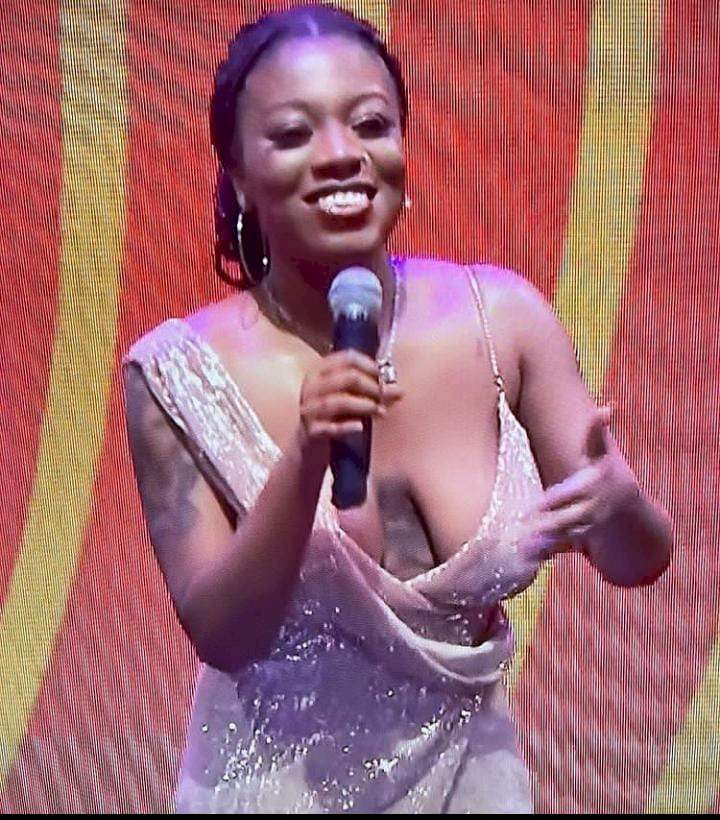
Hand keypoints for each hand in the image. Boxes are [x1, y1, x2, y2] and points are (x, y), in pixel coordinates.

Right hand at [296, 349, 403, 456]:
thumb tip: (399, 390)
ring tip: (381, 411)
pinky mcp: (312, 431)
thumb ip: (371, 390)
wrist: (306, 443)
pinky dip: (347, 427)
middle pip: (347, 378)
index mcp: (319, 371)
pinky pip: (330, 428)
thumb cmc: (331, 414)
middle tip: (384, 396)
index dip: (370, 365)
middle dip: (372, 386)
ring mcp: (310, 409)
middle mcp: (312, 387)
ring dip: (364, 405)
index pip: (347, 358)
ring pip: (340, 401)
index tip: (383, 376)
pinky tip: (361, 427)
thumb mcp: (347, 397)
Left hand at [522, 406, 639, 559]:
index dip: (555, 500)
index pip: (573, 494)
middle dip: (548, 523)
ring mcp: (587, 527)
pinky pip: (562, 547)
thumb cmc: (606, 473)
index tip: (537, 504)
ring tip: (521, 544)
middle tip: (522, 525)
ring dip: (545, 541)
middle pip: (567, 518)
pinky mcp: (579, 540)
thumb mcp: (604, 453)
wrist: (627, 510)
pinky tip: (525, 556)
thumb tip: (609, 406)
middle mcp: (592, 509)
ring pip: (565, 536)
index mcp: (594, 487)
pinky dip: (546, 552)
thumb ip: (598, 432)